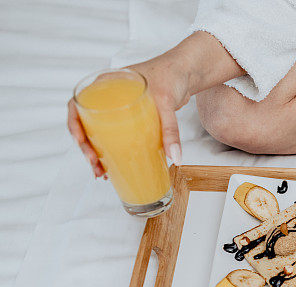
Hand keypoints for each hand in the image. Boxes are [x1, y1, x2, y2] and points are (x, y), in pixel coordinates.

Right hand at [67, 55, 192, 177]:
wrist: (187, 72)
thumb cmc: (171, 75)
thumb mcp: (166, 102)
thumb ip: (170, 130)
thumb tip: (175, 158)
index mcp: (106, 85)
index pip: (78, 104)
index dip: (74, 124)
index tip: (80, 142)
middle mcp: (109, 97)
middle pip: (87, 124)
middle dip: (86, 147)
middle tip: (95, 165)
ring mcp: (120, 109)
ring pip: (100, 133)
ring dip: (97, 153)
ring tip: (101, 172)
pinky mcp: (133, 119)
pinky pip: (117, 135)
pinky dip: (112, 150)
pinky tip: (114, 166)